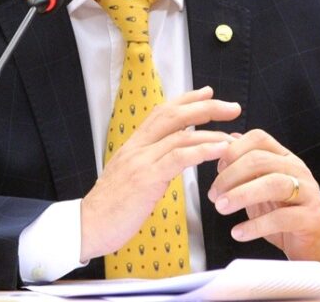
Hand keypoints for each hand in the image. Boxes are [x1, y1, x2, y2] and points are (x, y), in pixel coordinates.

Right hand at [80, 86, 240, 260]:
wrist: (86, 227)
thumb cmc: (109, 208)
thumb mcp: (129, 178)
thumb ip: (148, 164)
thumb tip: (168, 161)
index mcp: (133, 145)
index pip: (162, 112)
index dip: (186, 99)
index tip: (208, 93)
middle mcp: (137, 147)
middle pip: (173, 115)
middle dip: (206, 108)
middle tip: (232, 107)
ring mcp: (141, 161)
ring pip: (180, 135)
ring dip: (211, 133)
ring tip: (233, 136)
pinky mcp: (146, 179)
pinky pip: (178, 158)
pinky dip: (202, 151)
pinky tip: (220, 150)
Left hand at [207, 129, 319, 265]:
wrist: (315, 241)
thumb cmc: (285, 211)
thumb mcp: (262, 185)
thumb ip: (247, 166)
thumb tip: (227, 141)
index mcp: (284, 158)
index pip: (259, 139)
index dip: (234, 150)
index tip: (217, 168)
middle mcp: (298, 170)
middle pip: (261, 160)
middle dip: (231, 176)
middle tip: (214, 195)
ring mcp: (308, 193)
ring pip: (273, 184)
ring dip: (241, 195)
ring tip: (221, 208)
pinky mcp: (312, 218)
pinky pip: (282, 218)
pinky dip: (255, 226)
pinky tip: (238, 232)